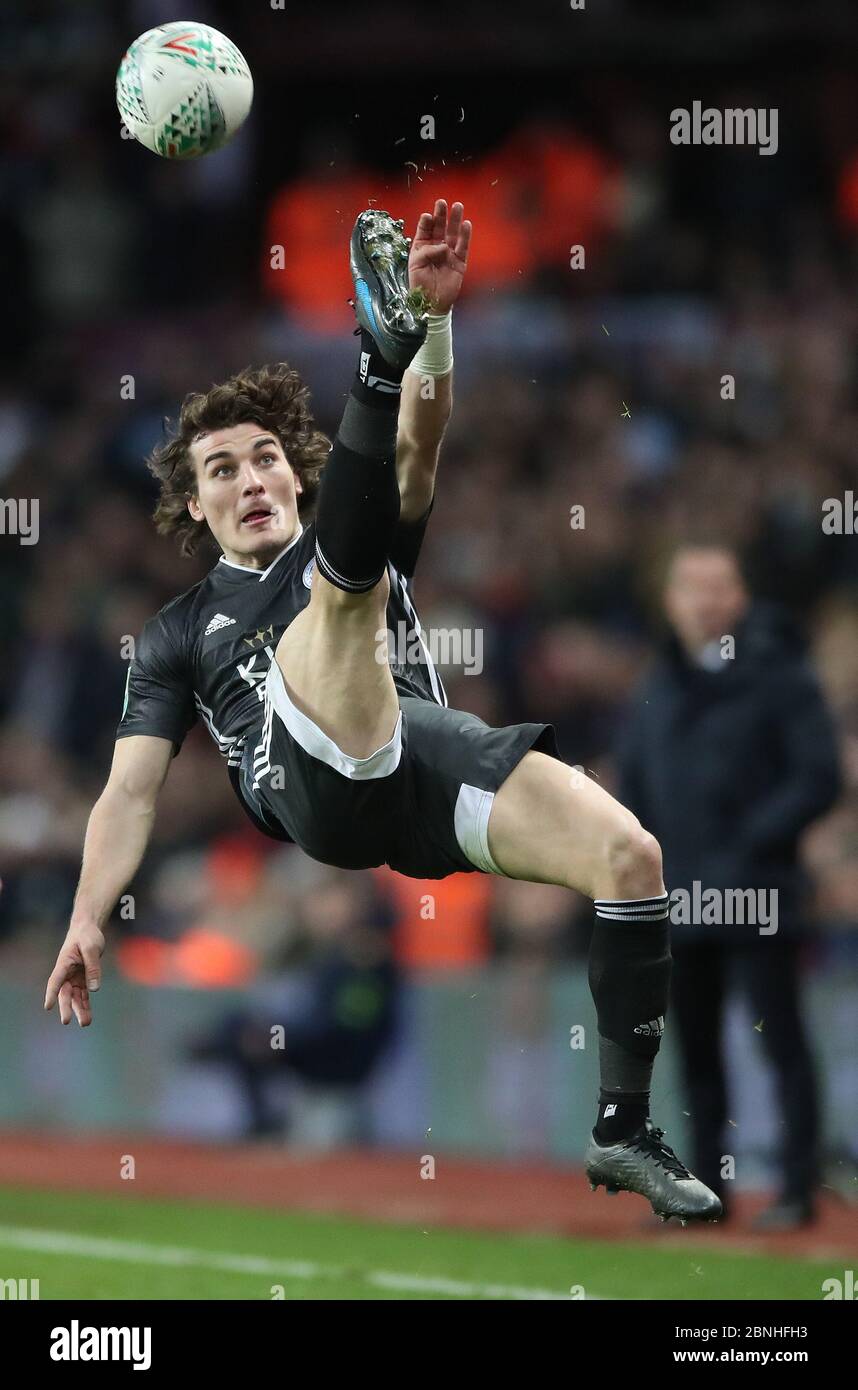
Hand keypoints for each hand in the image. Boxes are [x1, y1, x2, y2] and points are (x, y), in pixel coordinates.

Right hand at [44, 921, 104, 1026]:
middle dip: (65, 1007)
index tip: (47, 1006)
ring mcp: (74, 977)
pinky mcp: (82, 979)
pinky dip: (85, 1004)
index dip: (51, 994)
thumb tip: (94, 989)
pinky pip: (83, 994)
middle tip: (65, 1021)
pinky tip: (87, 1016)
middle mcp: (66, 973)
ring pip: (74, 997)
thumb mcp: (92, 948)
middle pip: (64, 993)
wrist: (88, 930)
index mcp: (64, 963)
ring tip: (85, 1023)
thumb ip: (93, 968)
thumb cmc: (87, 936)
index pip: (55, 980)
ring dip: (79, 1009)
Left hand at [408, 199, 471, 313]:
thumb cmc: (420, 285)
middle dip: (441, 215)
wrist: (431, 304)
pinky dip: (465, 236)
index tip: (428, 216)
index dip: (426, 222)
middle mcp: (436, 248)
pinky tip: (466, 224)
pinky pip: (463, 247)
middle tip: (442, 202)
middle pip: (439, 228)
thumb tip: (443, 246)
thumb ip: (426, 252)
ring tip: (457, 206)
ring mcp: (449, 254)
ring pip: (453, 234)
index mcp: (422, 247)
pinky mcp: (459, 262)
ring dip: (455, 220)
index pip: (425, 230)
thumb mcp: (415, 266)